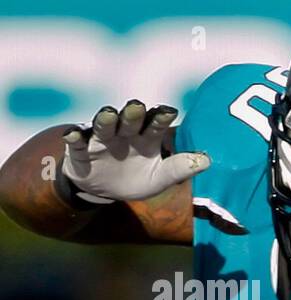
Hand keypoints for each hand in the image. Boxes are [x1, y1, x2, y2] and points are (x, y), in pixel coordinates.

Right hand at [61, 101, 208, 202]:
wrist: (106, 191)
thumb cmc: (138, 178)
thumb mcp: (161, 178)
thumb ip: (180, 169)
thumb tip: (208, 161)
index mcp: (147, 138)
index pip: (156, 124)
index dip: (161, 117)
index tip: (169, 111)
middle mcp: (125, 133)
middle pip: (130, 120)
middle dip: (133, 113)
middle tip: (137, 107)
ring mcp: (102, 140)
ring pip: (104, 126)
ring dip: (106, 119)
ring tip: (109, 115)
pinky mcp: (81, 150)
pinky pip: (76, 142)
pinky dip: (74, 137)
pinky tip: (73, 135)